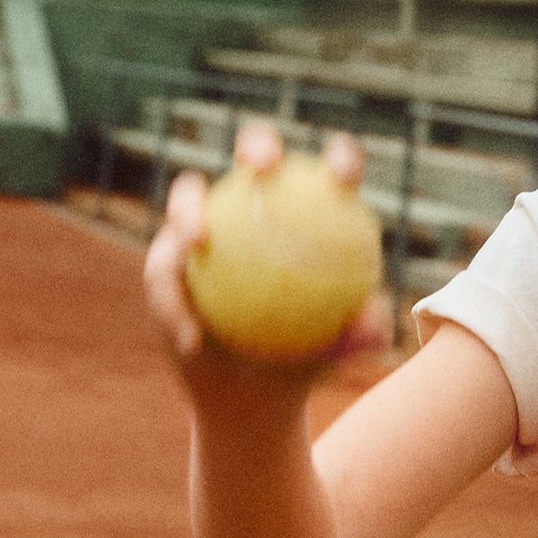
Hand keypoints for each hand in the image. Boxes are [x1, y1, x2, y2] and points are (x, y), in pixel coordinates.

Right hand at [142, 121, 392, 387]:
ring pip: (187, 199)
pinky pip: (163, 272)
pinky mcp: (165, 260)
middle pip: (254, 158)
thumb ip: (362, 334)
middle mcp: (251, 207)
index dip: (341, 159)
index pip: (329, 176)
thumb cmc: (305, 363)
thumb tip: (374, 317)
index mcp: (306, 215)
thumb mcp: (340, 353)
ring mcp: (203, 226)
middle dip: (258, 145)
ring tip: (198, 239)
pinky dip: (174, 302)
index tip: (343, 176)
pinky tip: (190, 337)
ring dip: (188, 210)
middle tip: (262, 170)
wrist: (252, 393)